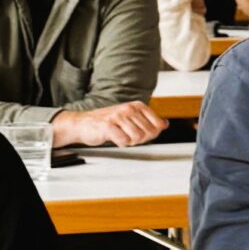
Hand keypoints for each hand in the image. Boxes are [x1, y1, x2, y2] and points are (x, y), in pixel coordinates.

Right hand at [51, 101, 165, 147]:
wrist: (83, 124)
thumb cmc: (108, 122)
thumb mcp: (131, 118)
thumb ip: (148, 121)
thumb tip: (165, 124)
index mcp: (137, 106)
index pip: (158, 125)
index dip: (151, 134)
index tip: (141, 132)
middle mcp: (129, 108)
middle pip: (148, 133)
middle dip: (140, 139)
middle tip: (127, 135)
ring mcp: (118, 116)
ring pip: (137, 137)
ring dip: (130, 141)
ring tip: (120, 136)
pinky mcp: (108, 125)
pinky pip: (124, 141)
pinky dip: (121, 143)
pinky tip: (114, 138)